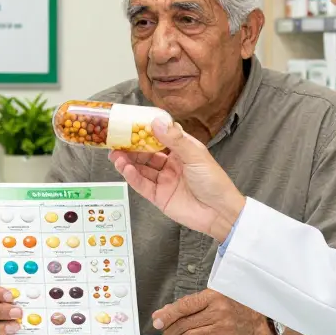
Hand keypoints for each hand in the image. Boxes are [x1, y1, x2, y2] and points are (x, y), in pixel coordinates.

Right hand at [108, 120, 243, 241]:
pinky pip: (142, 185)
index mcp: (181, 151)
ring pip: (141, 168)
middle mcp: (170, 164)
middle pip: (145, 153)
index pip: (159, 137)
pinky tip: (125, 169)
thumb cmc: (214, 182)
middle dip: (130, 147)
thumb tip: (157, 122)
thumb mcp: (195, 155)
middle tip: (115, 141)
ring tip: (115, 155)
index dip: (144, 132)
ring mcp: (164, 180)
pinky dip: (132, 177)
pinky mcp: (159, 196)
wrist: (220, 213)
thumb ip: (174, 139)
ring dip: (127, 161)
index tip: (130, 125)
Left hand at [152, 289, 271, 334]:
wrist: (259, 320)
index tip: (157, 321)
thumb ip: (187, 305)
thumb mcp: (212, 298)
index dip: (167, 315)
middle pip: (183, 324)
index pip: (183, 306)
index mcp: (213, 297)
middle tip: (166, 333)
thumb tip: (161, 314)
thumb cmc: (233, 306)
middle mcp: (218, 313)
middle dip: (169, 330)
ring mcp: (222, 330)